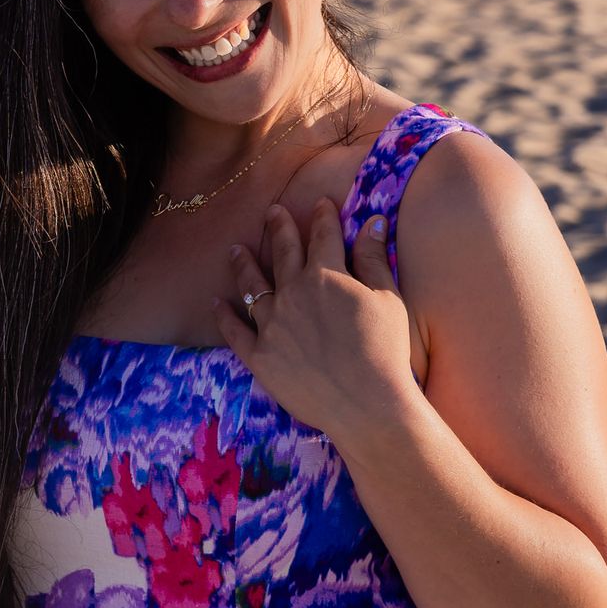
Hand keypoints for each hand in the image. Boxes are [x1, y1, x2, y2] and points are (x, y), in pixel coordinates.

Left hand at [212, 198, 424, 441]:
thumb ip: (374, 259)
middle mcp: (293, 293)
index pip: (323, 236)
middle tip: (272, 212)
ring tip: (236, 249)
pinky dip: (224, 316)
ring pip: (252, 285)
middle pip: (283, 252)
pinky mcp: (259, 355)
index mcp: (326, 276)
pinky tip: (217, 303)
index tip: (321, 203)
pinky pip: (235, 330)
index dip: (323, 217)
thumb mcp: (388, 298)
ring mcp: (272, 324)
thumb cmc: (386, 351)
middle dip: (279, 228)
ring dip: (243, 264)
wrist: (367, 403)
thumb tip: (372, 221)